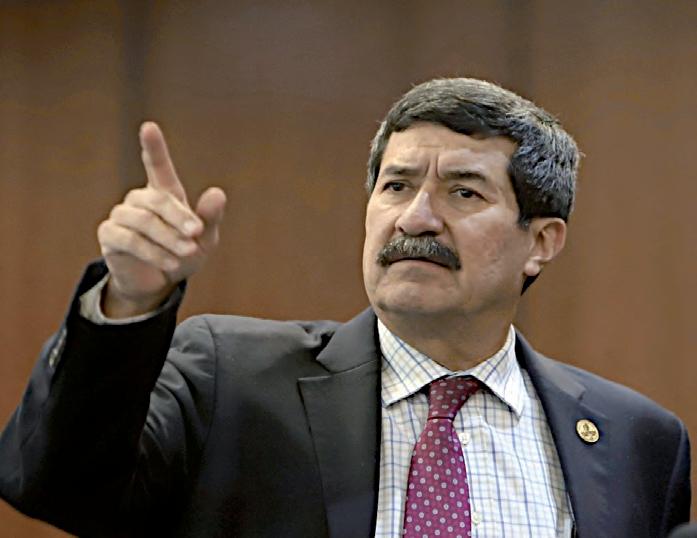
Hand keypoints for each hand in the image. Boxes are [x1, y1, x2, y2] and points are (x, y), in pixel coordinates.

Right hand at [97, 122, 226, 317]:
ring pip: (144, 221)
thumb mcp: (203, 239)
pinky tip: (170, 263)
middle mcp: (139, 199)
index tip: (149, 127)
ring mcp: (121, 216)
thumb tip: (218, 193)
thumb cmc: (182, 255)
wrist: (158, 284)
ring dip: (168, 238)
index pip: (158, 166)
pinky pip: (129, 240)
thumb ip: (209, 218)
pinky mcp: (109, 236)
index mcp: (164, 194)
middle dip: (179, 217)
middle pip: (158, 200)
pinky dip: (152, 252)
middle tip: (196, 234)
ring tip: (186, 253)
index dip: (154, 147)